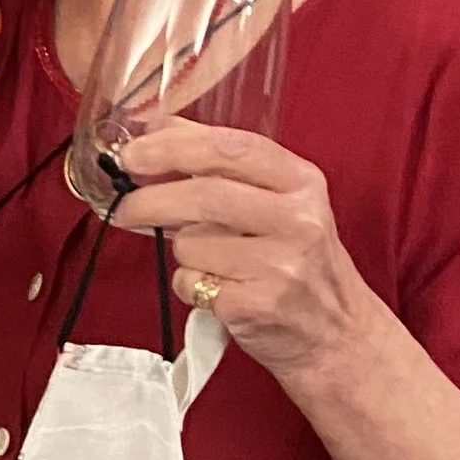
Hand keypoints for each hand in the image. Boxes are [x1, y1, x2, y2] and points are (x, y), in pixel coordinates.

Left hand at [110, 121, 380, 384]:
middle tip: (124, 206)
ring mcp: (281, 266)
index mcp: (302, 182)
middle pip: (206, 195)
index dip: (173, 147)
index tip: (133, 153)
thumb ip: (224, 163)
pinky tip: (215, 288)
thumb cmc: (297, 261)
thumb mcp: (280, 201)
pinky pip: (192, 283)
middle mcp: (299, 220)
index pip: (231, 148)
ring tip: (207, 259)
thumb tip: (159, 127)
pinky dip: (188, 284)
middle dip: (151, 200)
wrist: (335, 332)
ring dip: (181, 251)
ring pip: (191, 244)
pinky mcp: (257, 305)